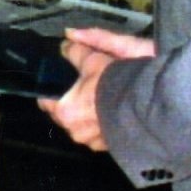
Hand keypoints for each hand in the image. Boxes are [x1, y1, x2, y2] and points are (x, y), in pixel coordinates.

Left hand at [39, 27, 156, 152]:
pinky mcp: (108, 145)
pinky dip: (101, 124)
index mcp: (64, 111)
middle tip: (81, 90)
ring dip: (86, 116)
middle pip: (64, 116)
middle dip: (70, 104)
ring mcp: (93, 141)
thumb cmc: (113, 84)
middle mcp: (75, 131)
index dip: (50, 91)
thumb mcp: (92, 60)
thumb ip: (75, 52)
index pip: (46, 102)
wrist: (144, 104)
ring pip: (81, 126)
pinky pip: (98, 134)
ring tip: (97, 101)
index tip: (56, 85)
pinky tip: (109, 113)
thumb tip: (66, 45)